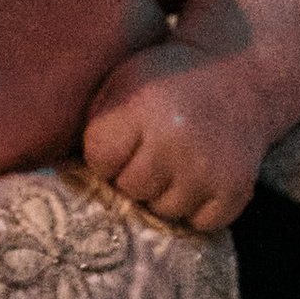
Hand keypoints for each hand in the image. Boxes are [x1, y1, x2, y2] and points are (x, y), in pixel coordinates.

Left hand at [82, 48, 265, 233]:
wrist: (238, 76)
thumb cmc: (167, 82)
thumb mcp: (123, 82)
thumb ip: (94, 124)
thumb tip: (60, 178)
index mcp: (143, 108)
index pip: (100, 159)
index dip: (107, 152)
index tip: (122, 137)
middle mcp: (176, 140)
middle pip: (131, 188)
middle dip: (134, 174)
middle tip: (152, 149)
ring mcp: (209, 169)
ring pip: (164, 211)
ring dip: (164, 193)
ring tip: (176, 160)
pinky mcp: (236, 190)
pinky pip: (199, 223)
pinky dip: (197, 207)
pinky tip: (199, 174)